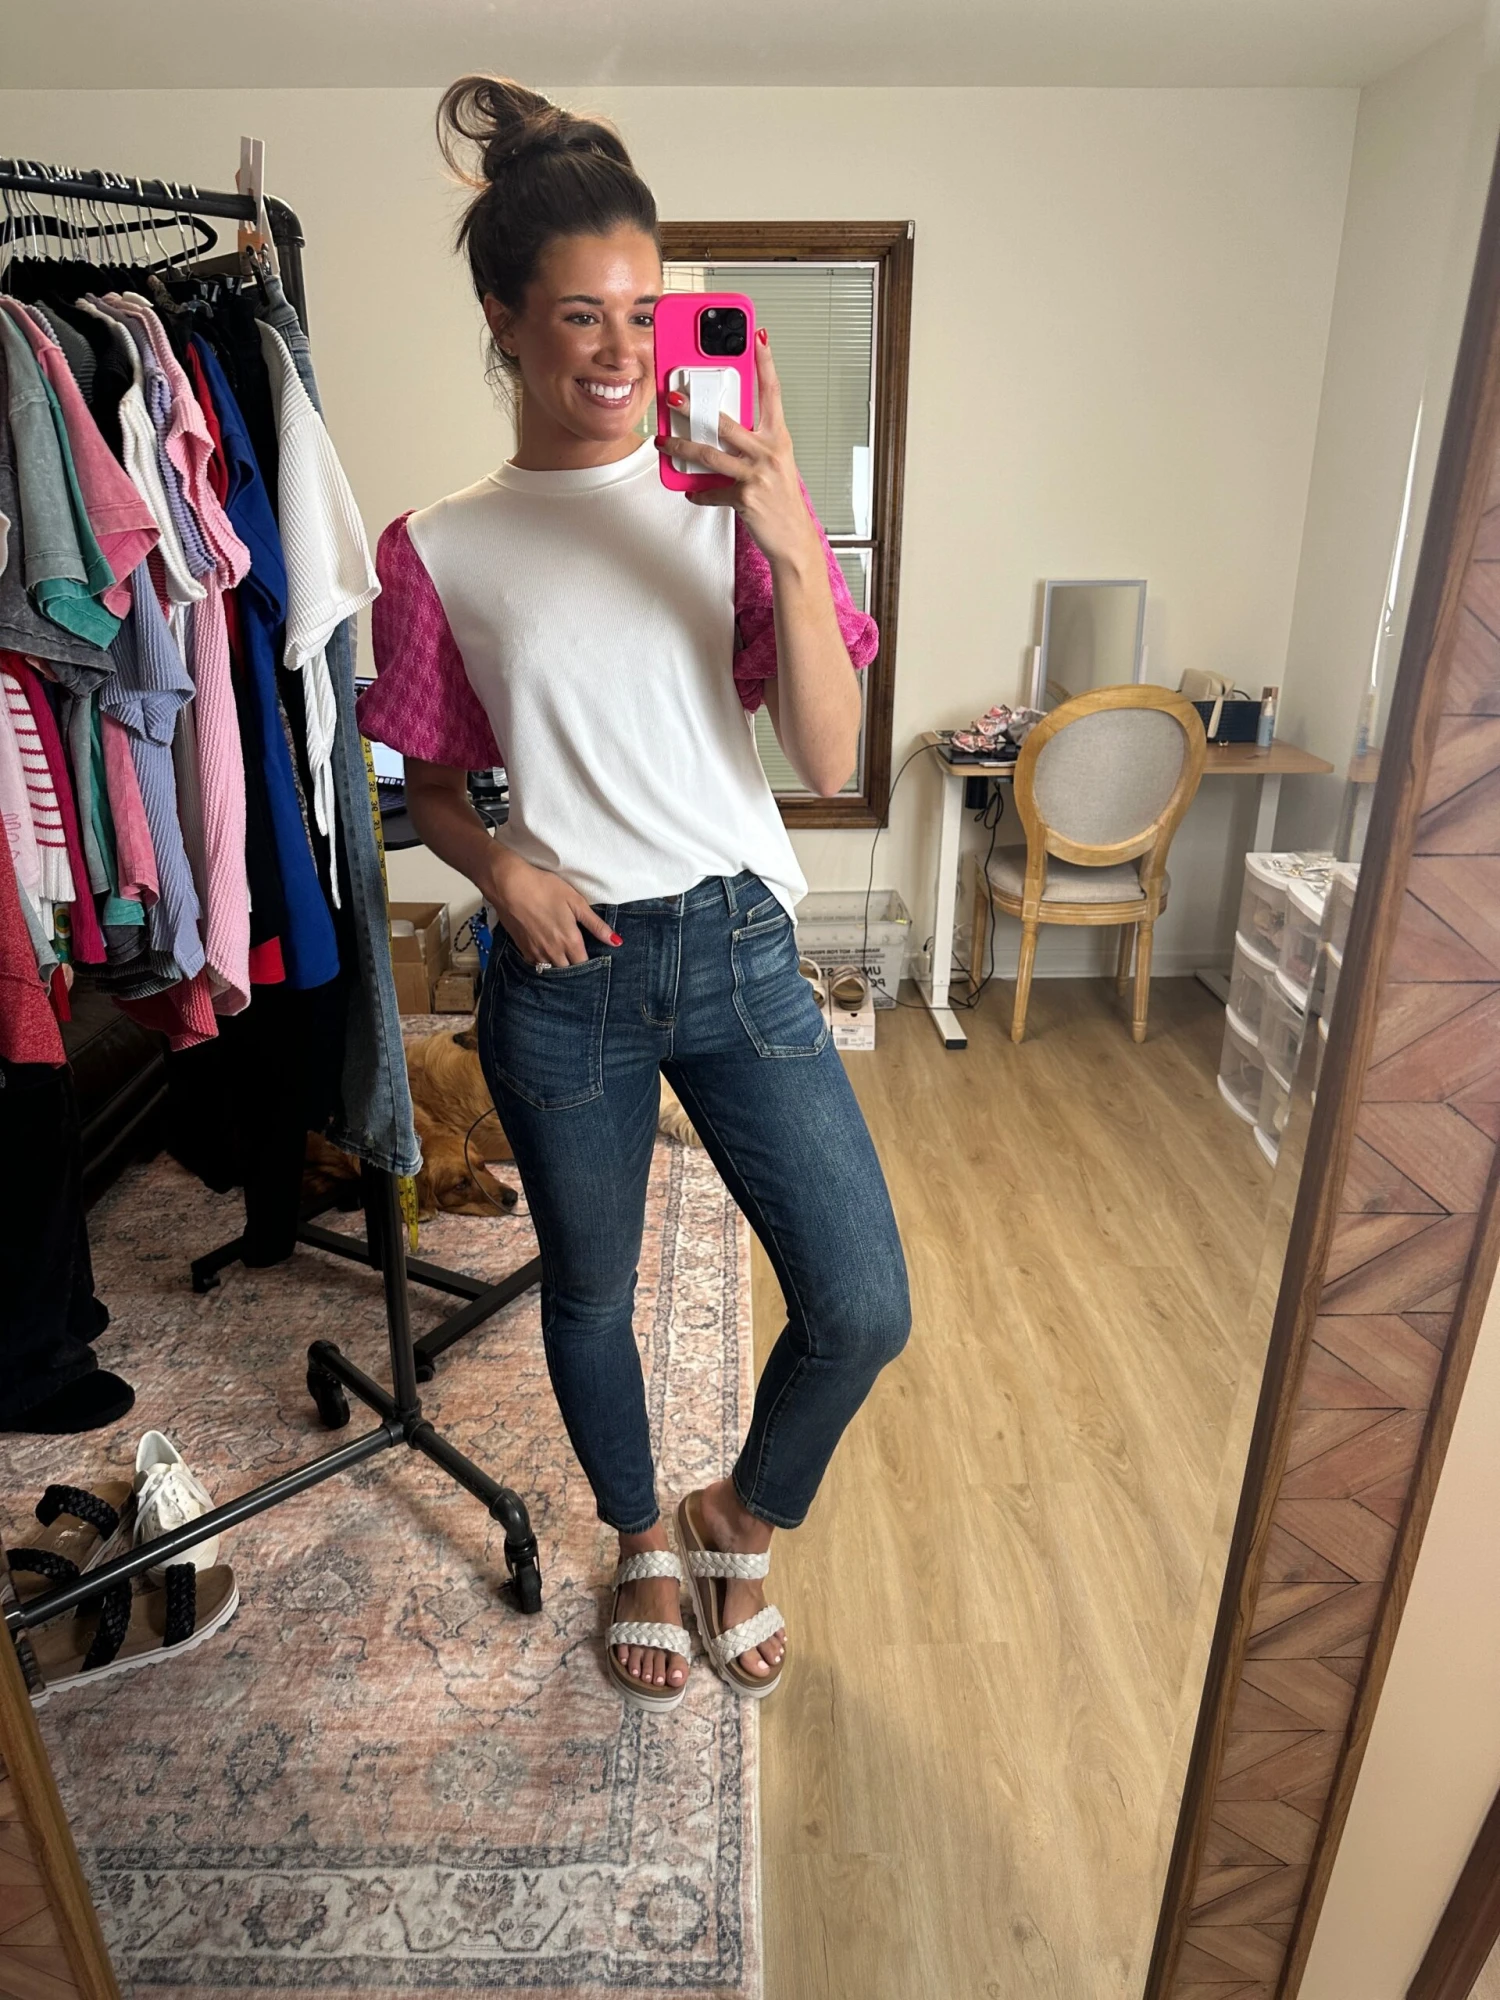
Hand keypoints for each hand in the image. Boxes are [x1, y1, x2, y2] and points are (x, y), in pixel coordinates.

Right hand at [486, 850, 618, 966]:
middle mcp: (553, 952)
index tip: (594, 957)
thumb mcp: (576, 902)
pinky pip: (536, 964)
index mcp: (570, 941)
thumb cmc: (544, 889)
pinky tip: (546, 951)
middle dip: (574, 965)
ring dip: (559, 965)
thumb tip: (616, 941)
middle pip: (569, 969)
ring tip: (563, 955)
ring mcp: (536, 952)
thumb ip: (596, 925)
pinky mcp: (522, 949)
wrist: (509, 886)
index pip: (584, 964)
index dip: (591, 962)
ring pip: (552, 968)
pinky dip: (543, 961)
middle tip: (577, 954)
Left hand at [655, 329, 821, 569]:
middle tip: (673, 398)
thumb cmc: (783, 501)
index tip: (758, 337)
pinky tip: (692, 492)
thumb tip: (720, 432)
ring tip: (664, 443)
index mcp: (779, 439)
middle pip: (725, 422)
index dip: (766, 363)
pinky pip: (712, 491)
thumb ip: (752, 445)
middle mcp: (770, 452)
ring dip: (681, 448)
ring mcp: (758, 474)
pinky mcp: (745, 497)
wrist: (794, 540)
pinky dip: (699, 493)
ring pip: (709, 454)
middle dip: (694, 409)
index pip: (772, 392)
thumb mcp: (774, 465)